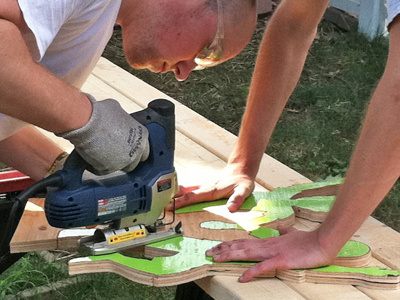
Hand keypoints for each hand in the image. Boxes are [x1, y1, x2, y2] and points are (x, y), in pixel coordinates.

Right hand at [57, 94, 149, 174]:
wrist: (86, 121)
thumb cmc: (101, 113)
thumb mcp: (118, 111)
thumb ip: (122, 120)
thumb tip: (117, 120)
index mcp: (142, 136)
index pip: (144, 149)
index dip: (134, 148)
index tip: (127, 147)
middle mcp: (136, 151)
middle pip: (134, 161)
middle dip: (125, 158)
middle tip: (114, 152)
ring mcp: (123, 162)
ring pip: (120, 167)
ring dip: (112, 163)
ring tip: (102, 154)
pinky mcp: (108, 169)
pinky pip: (103, 170)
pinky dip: (96, 165)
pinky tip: (91, 157)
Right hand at [168, 164, 254, 211]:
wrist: (242, 169)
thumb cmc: (242, 181)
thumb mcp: (244, 190)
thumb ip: (237, 199)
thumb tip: (231, 208)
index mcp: (211, 190)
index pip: (193, 197)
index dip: (181, 202)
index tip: (170, 206)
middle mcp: (205, 187)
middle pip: (185, 192)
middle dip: (172, 197)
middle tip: (159, 204)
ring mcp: (205, 185)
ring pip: (187, 189)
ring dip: (175, 194)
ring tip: (163, 200)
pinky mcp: (206, 185)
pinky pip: (191, 189)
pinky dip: (182, 192)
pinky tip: (177, 195)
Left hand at [206, 227, 333, 281]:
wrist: (321, 242)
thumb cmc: (307, 240)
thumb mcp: (292, 234)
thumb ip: (284, 232)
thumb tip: (280, 229)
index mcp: (268, 241)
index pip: (244, 241)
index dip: (229, 244)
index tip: (217, 246)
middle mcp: (267, 245)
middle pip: (240, 246)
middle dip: (223, 249)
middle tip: (208, 252)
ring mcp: (273, 252)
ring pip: (247, 253)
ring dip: (230, 256)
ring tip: (216, 259)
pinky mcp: (281, 260)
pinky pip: (263, 267)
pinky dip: (251, 272)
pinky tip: (241, 277)